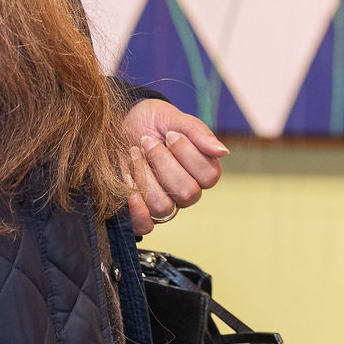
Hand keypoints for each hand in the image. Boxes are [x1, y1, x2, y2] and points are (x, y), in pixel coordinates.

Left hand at [122, 99, 227, 236]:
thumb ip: (198, 133)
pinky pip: (145, 225)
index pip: (209, 176)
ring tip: (133, 153)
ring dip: (145, 177)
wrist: (121, 122)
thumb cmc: (152, 121)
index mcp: (201, 170)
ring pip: (164, 206)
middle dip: (164, 163)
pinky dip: (137, 209)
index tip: (170, 134)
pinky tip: (129, 183)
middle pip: (187, 193)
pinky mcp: (141, 211)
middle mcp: (185, 191)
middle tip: (147, 141)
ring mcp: (164, 202)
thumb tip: (223, 152)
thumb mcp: (174, 118)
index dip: (188, 155)